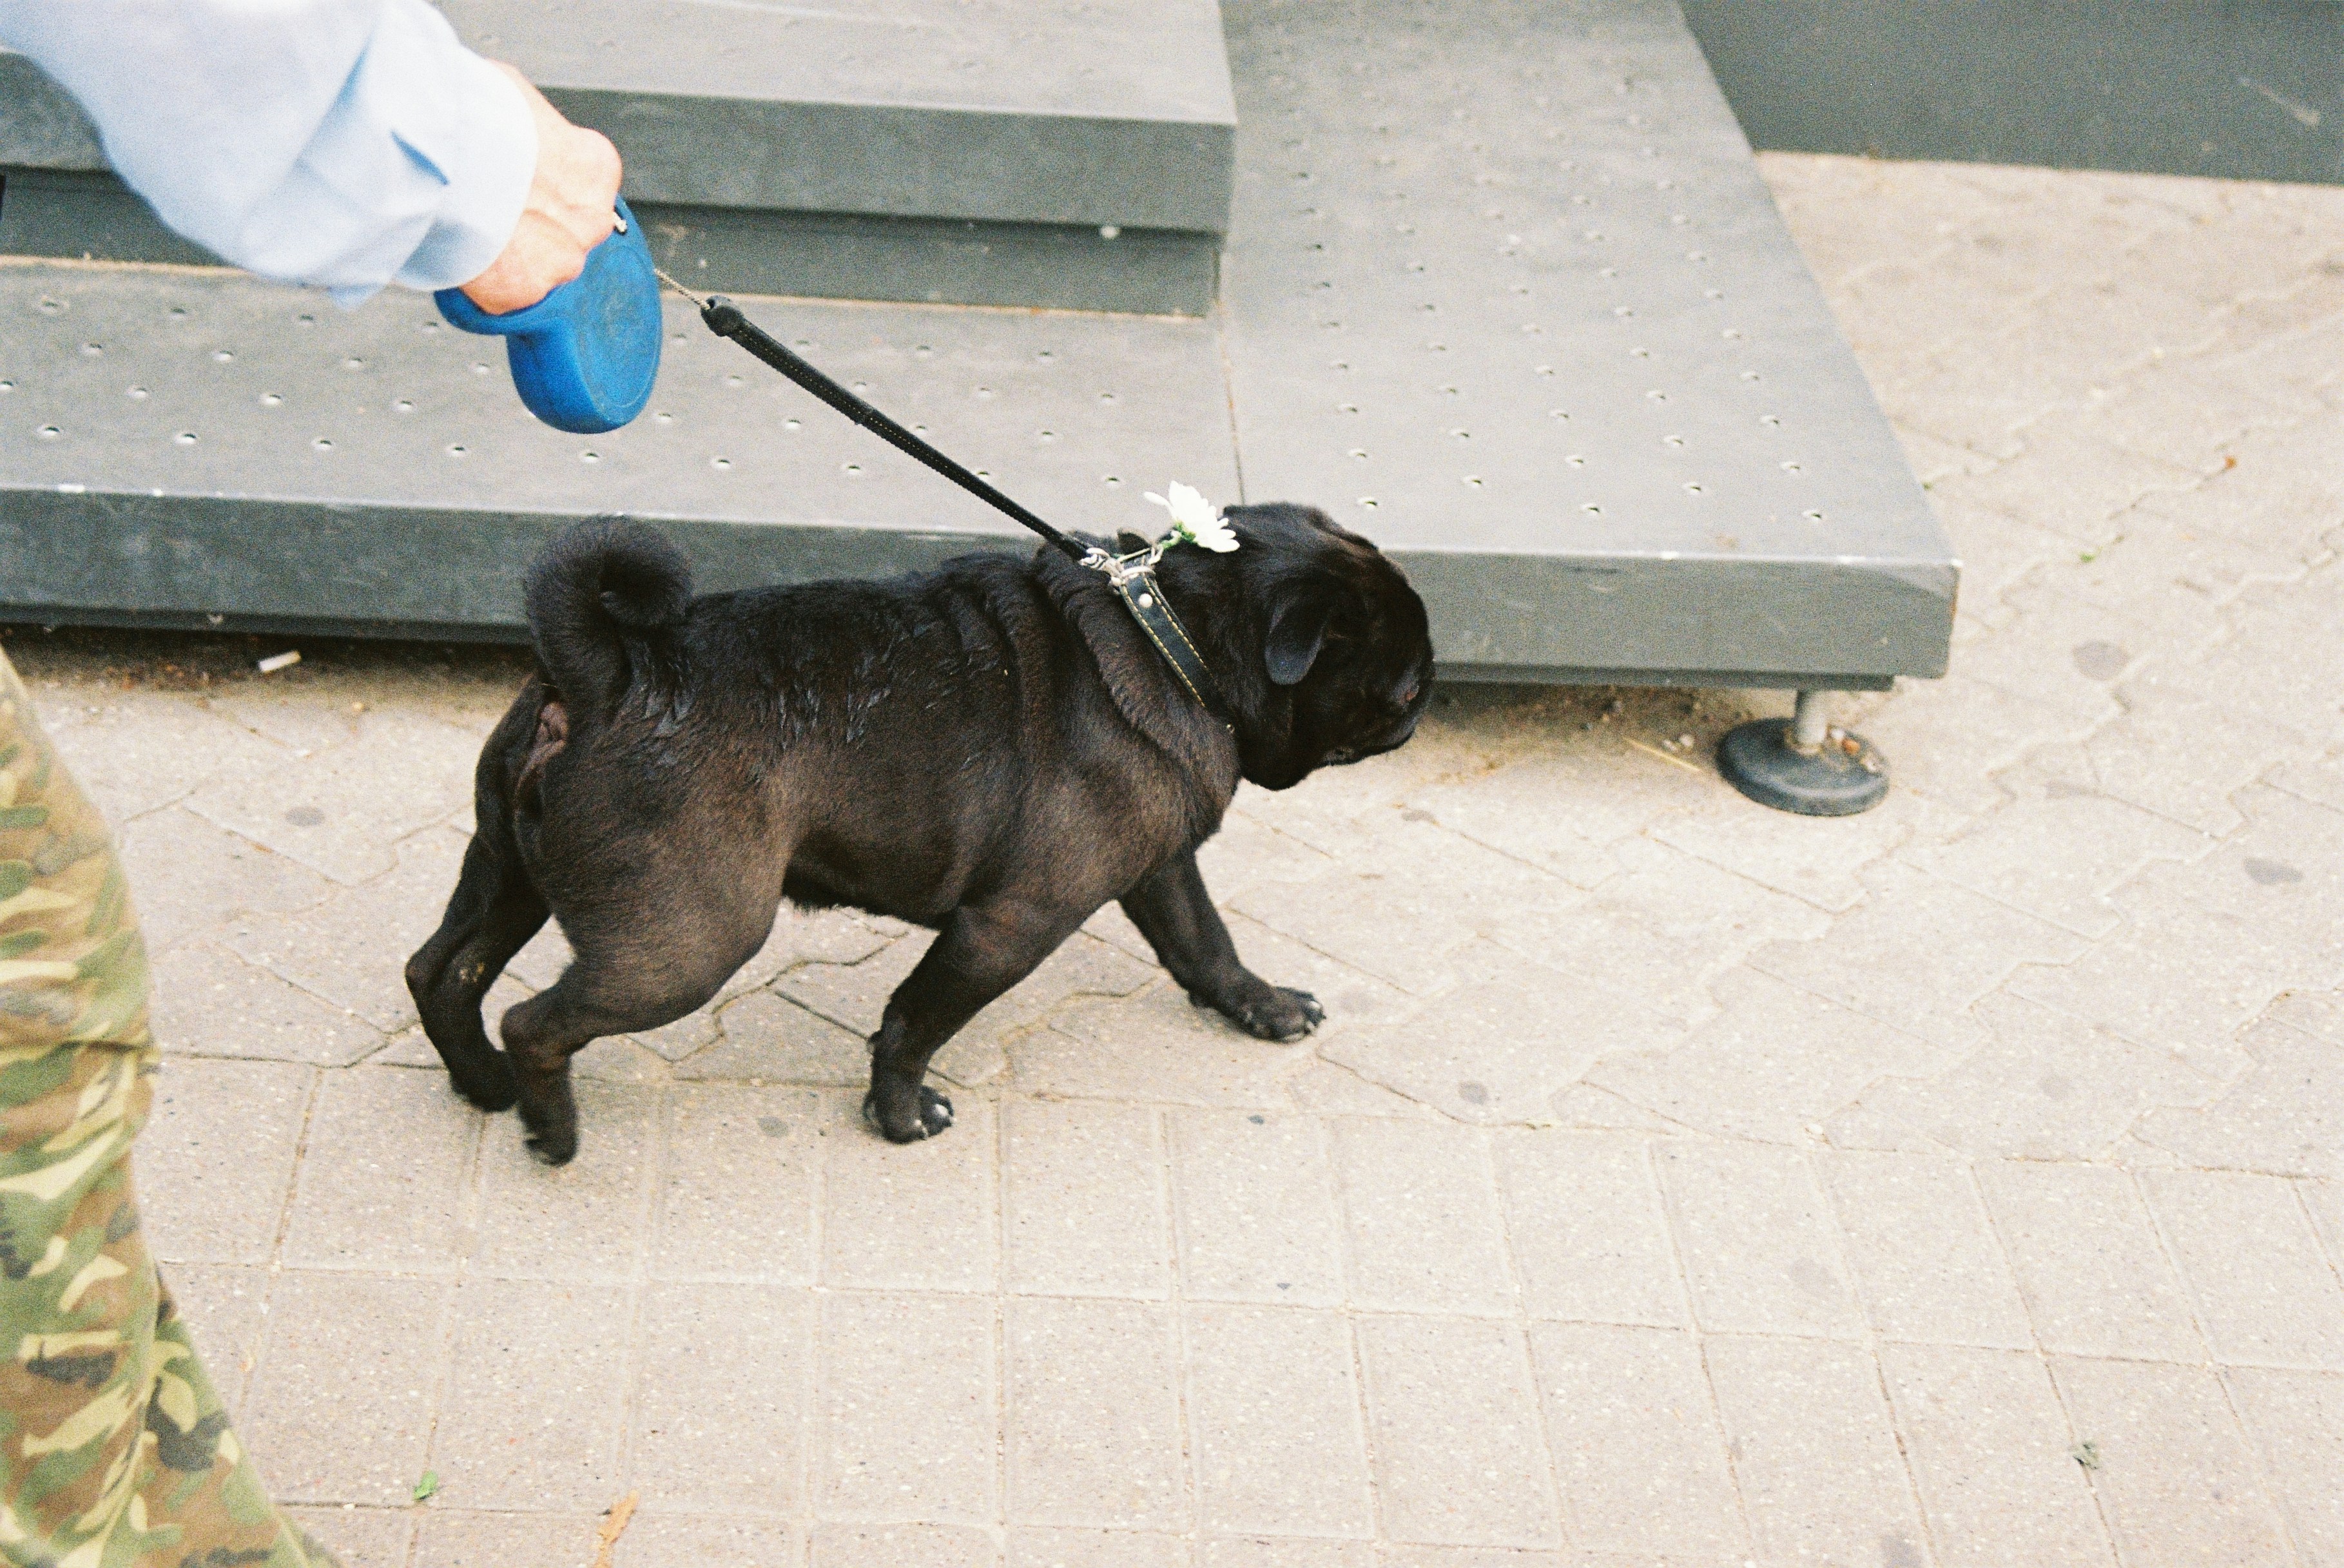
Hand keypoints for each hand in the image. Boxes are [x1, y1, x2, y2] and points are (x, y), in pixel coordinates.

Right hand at [460, 64, 622, 314]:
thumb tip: (509, 127)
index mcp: (595, 166)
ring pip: (536, 267)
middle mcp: (590, 220)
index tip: (517, 181)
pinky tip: (458, 250)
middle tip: (489, 208)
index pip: (582, 184)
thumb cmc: (477, 117)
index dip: (544, 183)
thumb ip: (525, 128)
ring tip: (466, 228)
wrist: (446, 157)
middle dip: (529, 224)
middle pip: (563, 231)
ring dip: (505, 255)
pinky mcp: (523, 292)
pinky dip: (478, 280)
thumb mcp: (512, 97)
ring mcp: (561, 261)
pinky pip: (501, 293)